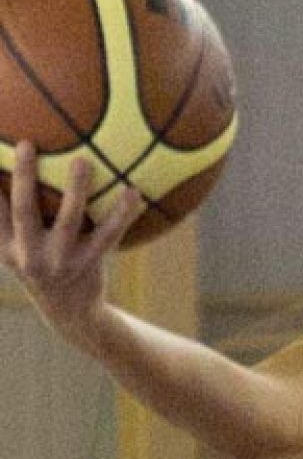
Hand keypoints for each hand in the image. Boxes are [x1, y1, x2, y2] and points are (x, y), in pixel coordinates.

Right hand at [1, 142, 144, 342]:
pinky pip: (109, 234)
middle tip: (26, 145)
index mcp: (7, 248)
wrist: (70, 313)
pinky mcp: (90, 263)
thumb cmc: (42, 267)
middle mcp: (30, 255)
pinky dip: (122, 213)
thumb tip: (9, 174)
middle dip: (23, 177)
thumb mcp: (17, 251)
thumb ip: (10, 218)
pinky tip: (134, 192)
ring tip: (82, 161)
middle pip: (24, 210)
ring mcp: (61, 260)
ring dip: (75, 189)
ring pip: (68, 220)